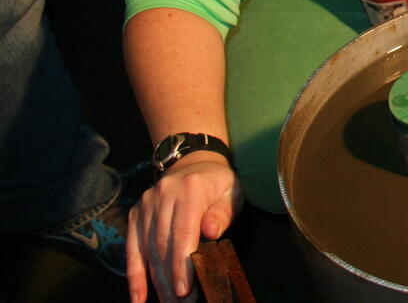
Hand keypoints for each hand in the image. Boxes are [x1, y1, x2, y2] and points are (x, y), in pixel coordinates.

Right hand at [126, 155, 242, 302]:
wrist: (193, 161)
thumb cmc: (217, 183)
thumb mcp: (231, 192)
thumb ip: (223, 212)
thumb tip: (211, 232)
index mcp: (189, 190)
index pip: (183, 232)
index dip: (182, 264)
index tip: (185, 290)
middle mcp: (162, 196)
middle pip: (163, 245)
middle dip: (170, 280)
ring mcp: (146, 205)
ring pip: (147, 250)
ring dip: (155, 282)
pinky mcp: (135, 214)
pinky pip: (132, 249)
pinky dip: (134, 276)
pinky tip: (139, 298)